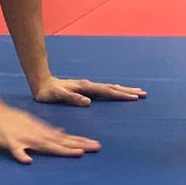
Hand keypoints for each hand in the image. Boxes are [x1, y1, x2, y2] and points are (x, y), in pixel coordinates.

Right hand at [0, 100, 101, 163]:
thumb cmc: (10, 119)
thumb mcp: (32, 123)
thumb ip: (47, 130)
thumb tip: (62, 133)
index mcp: (41, 131)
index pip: (64, 138)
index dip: (80, 142)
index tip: (96, 146)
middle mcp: (36, 134)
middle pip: (60, 141)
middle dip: (78, 145)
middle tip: (97, 148)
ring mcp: (23, 138)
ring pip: (44, 145)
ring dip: (60, 149)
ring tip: (77, 154)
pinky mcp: (8, 141)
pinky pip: (15, 150)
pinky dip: (21, 155)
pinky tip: (28, 161)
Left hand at [30, 75, 147, 105]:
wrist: (42, 83)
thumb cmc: (49, 93)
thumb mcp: (59, 96)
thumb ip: (73, 99)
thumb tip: (88, 101)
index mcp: (85, 88)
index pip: (107, 91)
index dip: (121, 95)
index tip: (134, 98)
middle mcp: (89, 85)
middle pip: (112, 88)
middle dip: (128, 91)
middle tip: (143, 93)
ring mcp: (88, 86)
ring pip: (110, 87)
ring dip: (123, 90)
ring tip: (136, 92)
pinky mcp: (86, 89)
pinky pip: (104, 89)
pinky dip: (114, 90)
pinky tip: (117, 91)